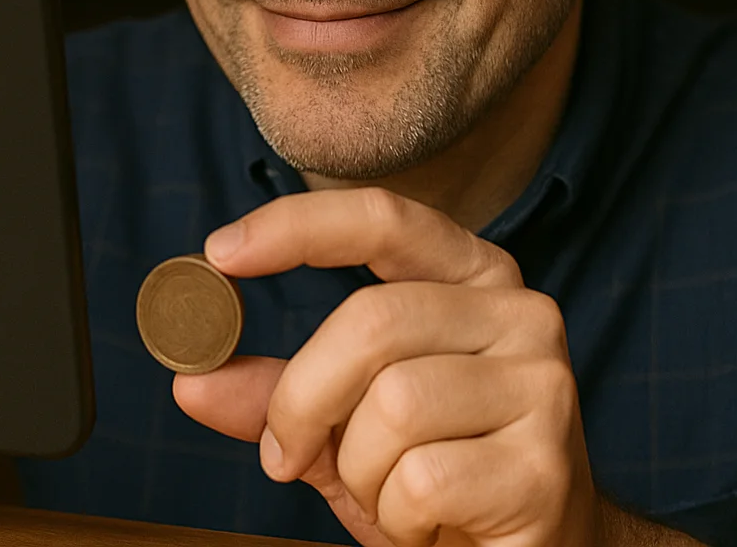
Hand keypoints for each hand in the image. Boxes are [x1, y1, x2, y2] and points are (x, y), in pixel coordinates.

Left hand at [174, 188, 598, 546]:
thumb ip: (275, 396)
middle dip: (303, 399)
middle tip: (282, 456)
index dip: (298, 226)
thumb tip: (191, 379)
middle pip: (371, 322)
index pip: (384, 219)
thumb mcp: (343, 426)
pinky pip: (422, 479)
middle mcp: (520, 313)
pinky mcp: (546, 467)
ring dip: (359, 471)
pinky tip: (430, 523)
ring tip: (391, 492)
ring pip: (394, 405)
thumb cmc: (437, 480)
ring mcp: (544, 386)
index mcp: (472, 277)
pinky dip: (397, 515)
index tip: (220, 252)